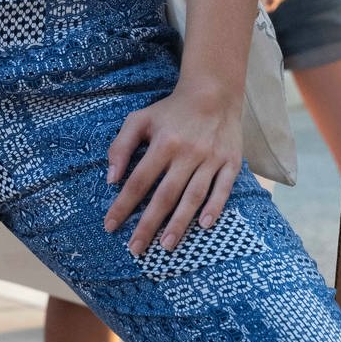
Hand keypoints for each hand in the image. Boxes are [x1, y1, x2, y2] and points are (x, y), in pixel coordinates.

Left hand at [103, 79, 244, 255]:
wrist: (214, 93)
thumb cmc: (171, 110)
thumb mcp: (140, 120)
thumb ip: (121, 146)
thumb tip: (111, 179)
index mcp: (163, 143)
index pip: (138, 181)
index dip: (123, 205)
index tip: (110, 226)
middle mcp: (187, 153)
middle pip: (165, 195)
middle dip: (148, 224)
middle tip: (136, 249)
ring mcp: (211, 159)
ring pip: (193, 196)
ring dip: (179, 223)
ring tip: (166, 246)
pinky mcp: (230, 162)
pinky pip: (223, 189)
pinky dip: (214, 208)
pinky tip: (204, 226)